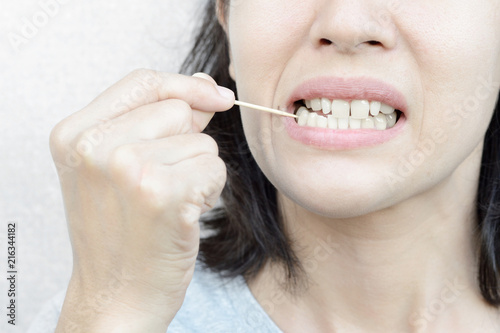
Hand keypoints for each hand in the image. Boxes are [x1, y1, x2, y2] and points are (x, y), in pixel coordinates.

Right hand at [50, 70, 233, 331]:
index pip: (143, 81)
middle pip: (179, 109)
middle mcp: (94, 146)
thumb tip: (204, 84)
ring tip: (167, 205)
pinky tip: (182, 218)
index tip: (216, 95)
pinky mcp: (162, 194)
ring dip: (197, 172)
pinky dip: (209, 192)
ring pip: (202, 142)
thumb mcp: (118, 168)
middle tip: (162, 184)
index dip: (186, 86)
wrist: (117, 298)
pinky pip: (214, 168)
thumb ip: (158, 120)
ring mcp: (127, 168)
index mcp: (75, 134)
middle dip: (187, 143)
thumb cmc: (122, 234)